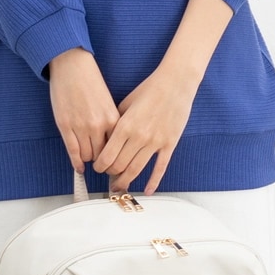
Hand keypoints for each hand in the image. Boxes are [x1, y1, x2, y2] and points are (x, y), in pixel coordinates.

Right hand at [48, 48, 119, 173]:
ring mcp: (80, 127)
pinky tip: (79, 168)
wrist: (72, 65)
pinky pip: (73, 152)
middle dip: (102, 162)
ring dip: (88, 160)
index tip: (115, 164)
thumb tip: (113, 147)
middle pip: (103, 156)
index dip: (116, 158)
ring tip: (88, 159)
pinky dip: (76, 163)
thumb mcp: (108, 103)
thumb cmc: (90, 82)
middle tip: (101, 166)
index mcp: (112, 118)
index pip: (117, 149)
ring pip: (87, 156)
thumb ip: (110, 124)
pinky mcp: (65, 126)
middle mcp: (97, 125)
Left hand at [92, 63, 197, 194]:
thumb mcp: (126, 103)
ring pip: (136, 170)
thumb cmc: (150, 89)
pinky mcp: (169, 144)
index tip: (98, 167)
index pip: (107, 156)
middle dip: (111, 174)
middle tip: (109, 175)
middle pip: (119, 166)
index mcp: (125, 126)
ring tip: (120, 186)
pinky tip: (147, 191)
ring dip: (126, 181)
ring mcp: (155, 142)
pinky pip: (160, 168)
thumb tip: (107, 141)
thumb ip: (116, 123)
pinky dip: (153, 182)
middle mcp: (139, 137)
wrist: (176, 82)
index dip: (100, 166)